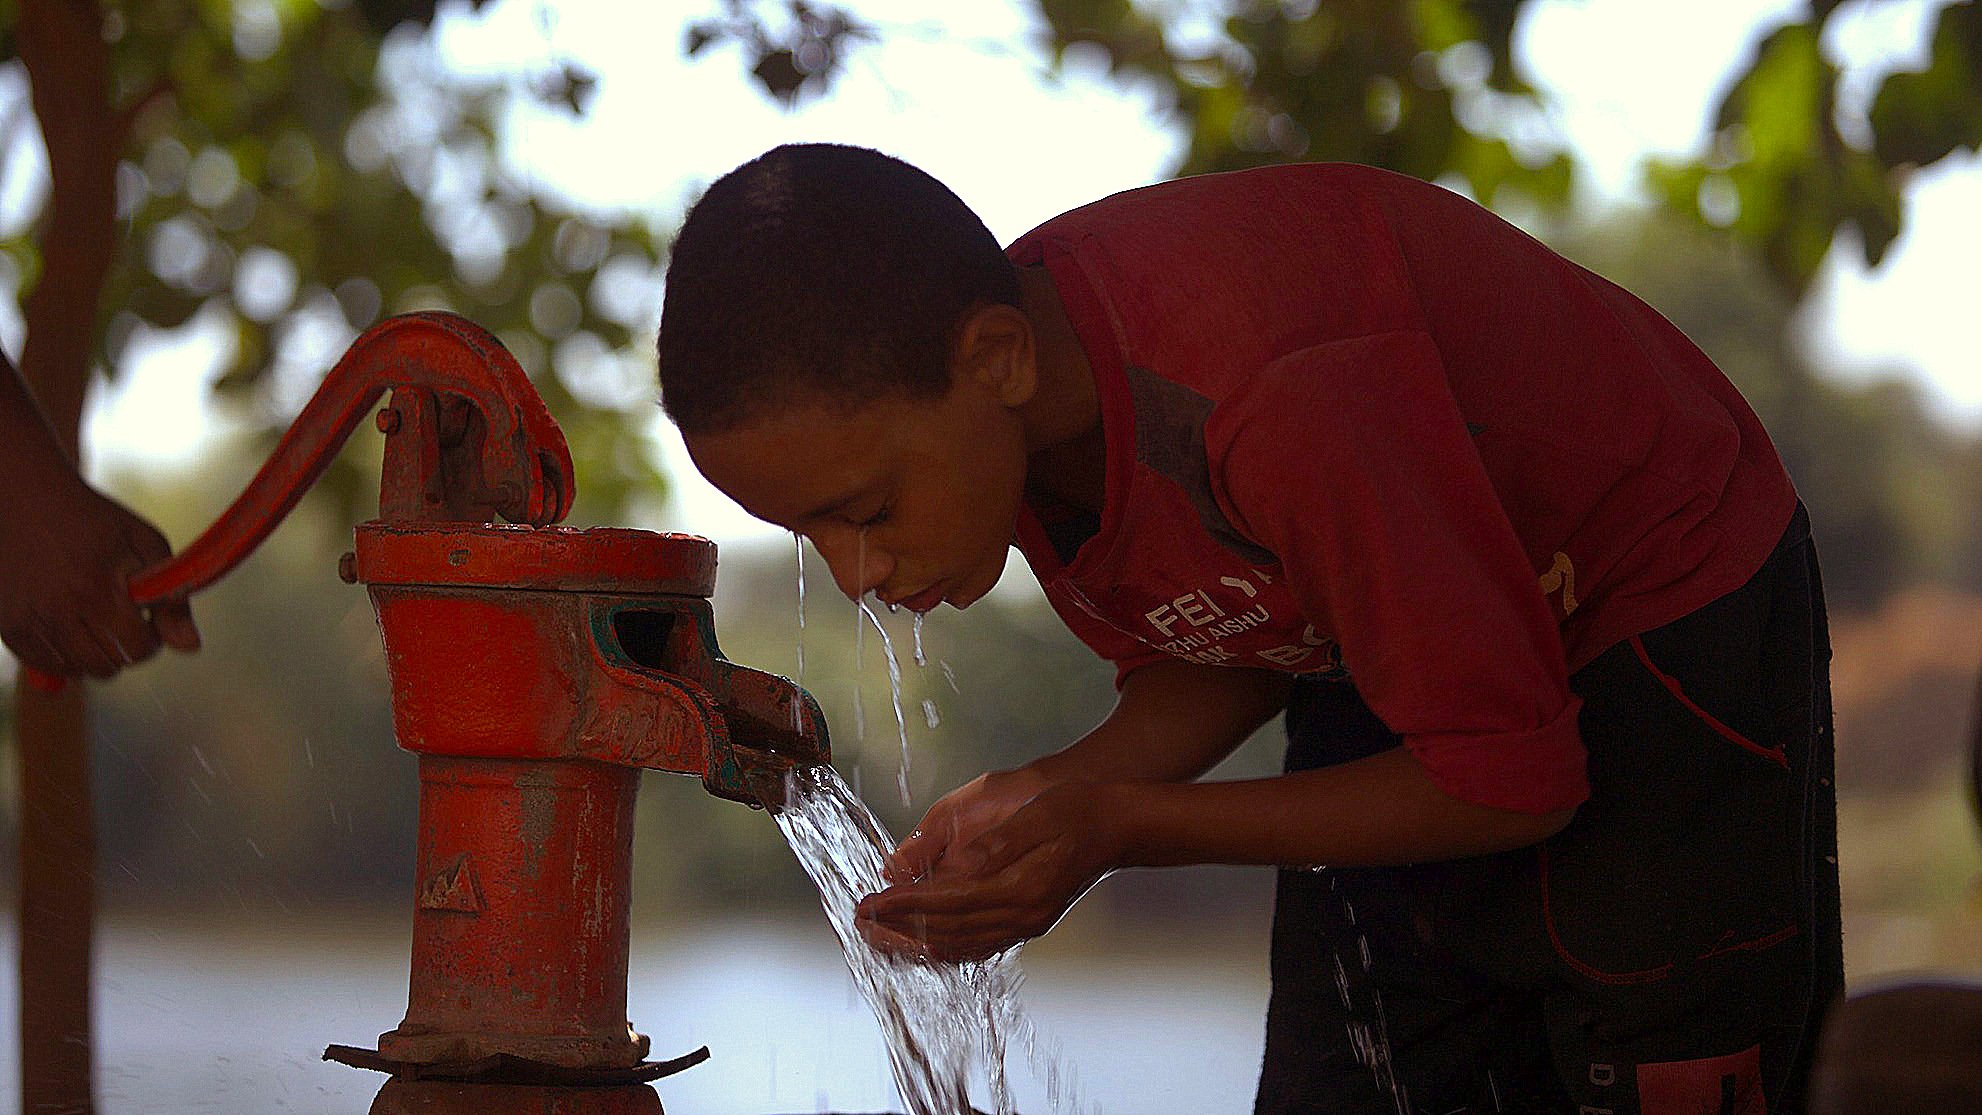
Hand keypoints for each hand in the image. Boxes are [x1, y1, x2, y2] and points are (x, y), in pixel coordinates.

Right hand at [0, 473, 199, 679]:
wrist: (24, 497)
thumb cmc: (91, 519)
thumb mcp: (144, 544)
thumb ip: (171, 597)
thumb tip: (191, 647)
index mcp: (97, 590)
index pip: (137, 648)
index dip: (153, 638)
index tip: (150, 620)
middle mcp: (58, 611)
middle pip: (106, 666)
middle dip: (126, 650)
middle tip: (124, 622)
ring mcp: (26, 621)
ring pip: (74, 670)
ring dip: (94, 655)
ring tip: (97, 621)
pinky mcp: (4, 625)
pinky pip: (42, 664)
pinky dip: (62, 657)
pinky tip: (71, 628)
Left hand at [855, 780, 1128, 961]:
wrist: (1119, 825)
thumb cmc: (1078, 809)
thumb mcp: (1035, 814)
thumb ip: (992, 845)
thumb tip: (950, 866)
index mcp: (1021, 888)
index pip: (946, 903)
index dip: (902, 904)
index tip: (869, 901)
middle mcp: (1023, 915)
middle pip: (947, 933)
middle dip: (898, 929)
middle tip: (860, 921)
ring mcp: (1027, 924)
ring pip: (960, 946)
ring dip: (915, 943)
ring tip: (880, 935)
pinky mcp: (1028, 923)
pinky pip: (977, 946)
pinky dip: (944, 947)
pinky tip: (923, 941)